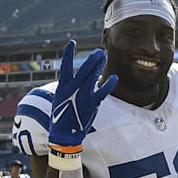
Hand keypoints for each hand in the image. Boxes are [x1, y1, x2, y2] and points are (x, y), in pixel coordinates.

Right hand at [48, 40, 117, 155]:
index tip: (72, 42)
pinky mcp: (92, 104)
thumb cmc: (63, 115)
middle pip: (83, 70)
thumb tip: (81, 74)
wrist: (65, 134)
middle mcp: (73, 89)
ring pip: (92, 78)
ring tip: (103, 56)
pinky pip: (102, 92)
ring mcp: (83, 96)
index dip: (68, 54)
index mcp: (63, 87)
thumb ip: (73, 85)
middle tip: (98, 51)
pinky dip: (109, 85)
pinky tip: (114, 77)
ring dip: (98, 67)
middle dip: (91, 60)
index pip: (65, 67)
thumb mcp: (63, 98)